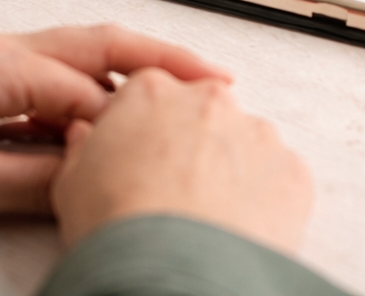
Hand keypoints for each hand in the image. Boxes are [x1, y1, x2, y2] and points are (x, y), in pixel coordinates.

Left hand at [0, 25, 230, 216]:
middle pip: (102, 43)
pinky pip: (55, 69)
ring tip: (179, 89)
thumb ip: (38, 177)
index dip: (125, 122)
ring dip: (132, 69)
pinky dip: (93, 85)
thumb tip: (95, 174)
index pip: (89, 89)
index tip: (160, 144)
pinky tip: (112, 111)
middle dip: (163, 60)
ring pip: (83, 51)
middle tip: (216, 77)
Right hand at [51, 68, 312, 254]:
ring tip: (206, 217)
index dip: (145, 128)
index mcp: (153, 92)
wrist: (170, 273)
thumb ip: (85, 146)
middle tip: (174, 191)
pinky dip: (264, 198)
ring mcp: (257, 133)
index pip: (151, 92)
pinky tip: (236, 227)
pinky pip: (279, 177)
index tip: (144, 155)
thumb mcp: (71, 183)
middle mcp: (210, 101)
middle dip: (193, 144)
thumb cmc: (119, 229)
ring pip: (245, 144)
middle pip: (203, 112)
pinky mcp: (292, 170)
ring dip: (232, 170)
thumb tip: (89, 137)